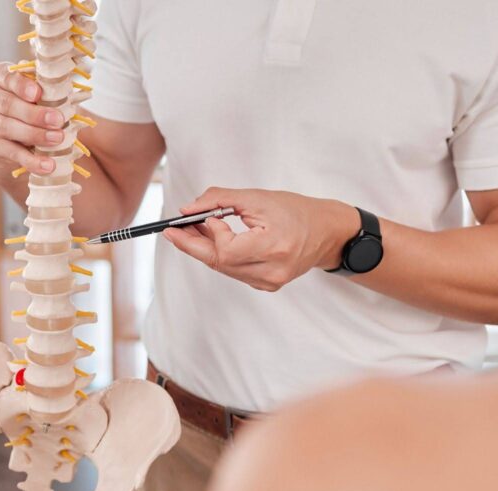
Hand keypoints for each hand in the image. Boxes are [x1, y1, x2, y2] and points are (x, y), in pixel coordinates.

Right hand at [0, 62, 66, 185]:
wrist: (14, 139)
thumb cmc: (32, 106)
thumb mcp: (37, 92)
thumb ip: (46, 87)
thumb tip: (66, 90)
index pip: (6, 77)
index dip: (22, 85)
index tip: (38, 94)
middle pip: (7, 104)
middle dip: (33, 113)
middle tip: (58, 120)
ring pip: (6, 128)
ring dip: (34, 134)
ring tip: (57, 139)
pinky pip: (11, 153)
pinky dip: (31, 160)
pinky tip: (47, 165)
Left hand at [163, 187, 358, 291]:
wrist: (326, 232)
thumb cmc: (296, 211)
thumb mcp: (257, 198)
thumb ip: (220, 200)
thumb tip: (187, 209)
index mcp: (274, 248)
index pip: (226, 250)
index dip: (210, 234)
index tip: (204, 217)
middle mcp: (272, 271)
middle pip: (219, 263)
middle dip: (192, 245)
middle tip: (172, 230)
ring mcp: (269, 282)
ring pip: (223, 268)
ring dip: (204, 249)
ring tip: (192, 228)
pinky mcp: (266, 285)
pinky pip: (233, 271)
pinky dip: (220, 255)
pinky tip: (213, 239)